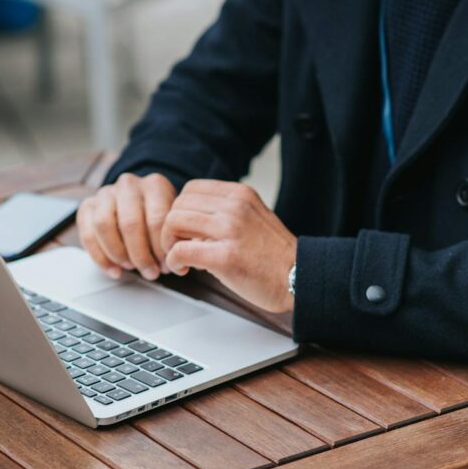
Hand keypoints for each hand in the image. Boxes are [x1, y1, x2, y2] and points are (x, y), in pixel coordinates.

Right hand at [77, 173, 176, 279]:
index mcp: (154, 185)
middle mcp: (128, 185)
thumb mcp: (175, 217)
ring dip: (119, 254)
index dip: (160, 248)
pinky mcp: (87, 206)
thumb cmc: (159, 214)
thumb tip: (181, 261)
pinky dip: (100, 258)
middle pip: (130, 223)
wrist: (139, 199)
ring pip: (104, 226)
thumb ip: (178, 235)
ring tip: (132, 268)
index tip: (166, 265)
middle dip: (141, 255)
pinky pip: (88, 234)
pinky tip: (114, 271)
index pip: (157, 219)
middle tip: (151, 272)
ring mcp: (105, 193)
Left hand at [161, 180, 297, 313]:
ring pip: (173, 223)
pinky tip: (183, 268)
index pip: (191, 189)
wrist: (299, 279)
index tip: (185, 230)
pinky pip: (181, 251)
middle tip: (177, 246)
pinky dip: (174, 261)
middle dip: (170, 228)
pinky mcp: (226, 257)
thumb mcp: (254, 217)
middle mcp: (235, 207)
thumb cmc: (275, 256)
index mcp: (240, 194)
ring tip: (180, 259)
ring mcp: (230, 230)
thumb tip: (192, 219)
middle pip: (178, 205)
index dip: (180, 210)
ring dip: (168, 243)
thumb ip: (226, 212)